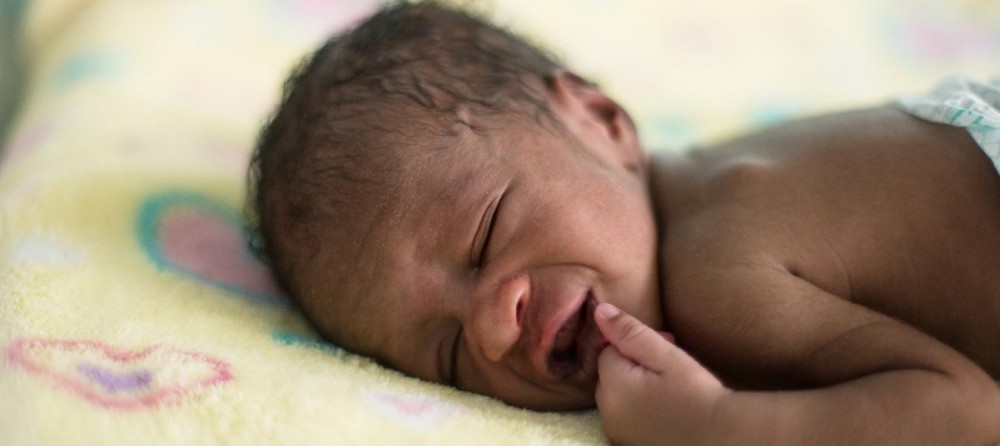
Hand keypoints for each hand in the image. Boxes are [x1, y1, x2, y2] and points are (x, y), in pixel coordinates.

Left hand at [595, 303, 729, 445]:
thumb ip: (629, 332)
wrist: (721, 436)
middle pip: (610, 373)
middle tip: (668, 363)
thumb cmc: (696, 393)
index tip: (666, 343)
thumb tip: (600, 311)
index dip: (636, 344)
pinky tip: (663, 405)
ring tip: (667, 385)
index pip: (609, 351)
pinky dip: (638, 406)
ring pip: (617, 393)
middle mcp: (607, 411)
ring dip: (635, 384)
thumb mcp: (665, 355)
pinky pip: (624, 414)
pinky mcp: (626, 441)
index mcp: (612, 386)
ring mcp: (615, 429)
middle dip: (634, 363)